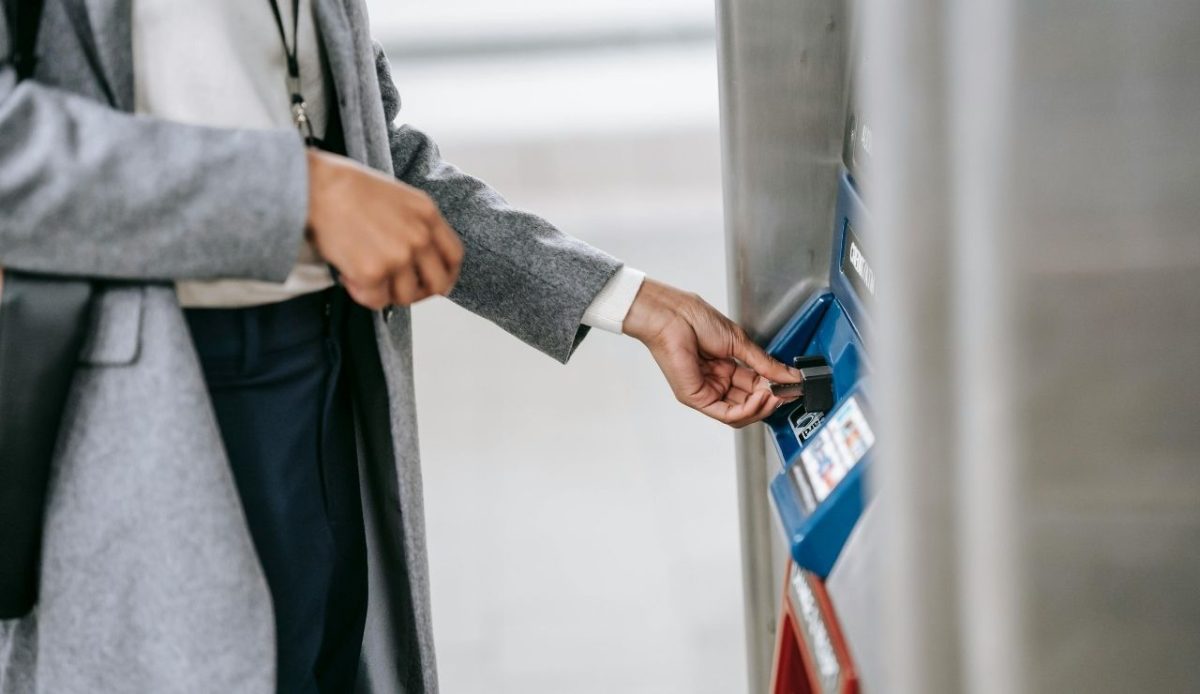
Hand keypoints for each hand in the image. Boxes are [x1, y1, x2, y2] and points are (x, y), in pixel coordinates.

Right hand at [305, 149, 464, 308]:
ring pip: (405, 297)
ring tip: (363, 274)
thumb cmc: (348, 188)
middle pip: (438, 284)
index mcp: (428, 215)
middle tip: (398, 291)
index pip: (454, 256)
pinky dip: (360, 293)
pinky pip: (375, 301)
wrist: (317, 186)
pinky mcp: (373, 272)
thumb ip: (415, 225)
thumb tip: (417, 259)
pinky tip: (347, 274)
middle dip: (420, 294)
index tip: (431, 283)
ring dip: (385, 292)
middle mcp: (419, 237)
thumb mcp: (398, 198)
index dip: (446, 276)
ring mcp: (399, 256)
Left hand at [623, 279, 802, 427]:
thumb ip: (765, 363)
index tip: (793, 386)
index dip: (775, 388)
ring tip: (775, 395)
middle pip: (749, 403)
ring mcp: (706, 391)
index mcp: (725, 366)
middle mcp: (716, 381)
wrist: (673, 316)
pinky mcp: (697, 399)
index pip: (755, 386)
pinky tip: (760, 398)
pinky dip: (748, 410)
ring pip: (740, 413)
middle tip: (787, 393)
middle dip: (771, 400)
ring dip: (762, 407)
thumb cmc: (694, 319)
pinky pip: (727, 414)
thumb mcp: (740, 342)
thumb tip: (789, 375)